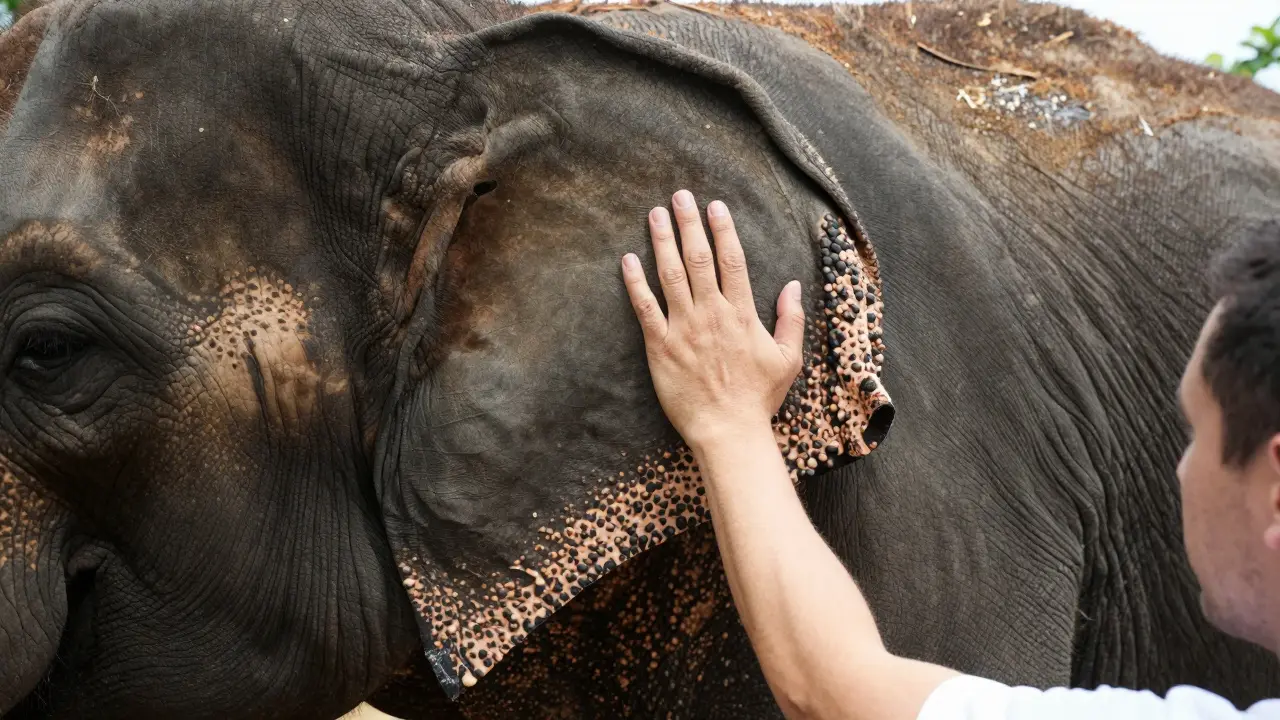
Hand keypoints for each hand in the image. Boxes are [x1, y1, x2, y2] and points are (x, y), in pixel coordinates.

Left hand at [621, 189, 804, 452]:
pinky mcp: (660, 347)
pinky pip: (645, 308)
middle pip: (699, 258)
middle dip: (689, 224)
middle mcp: (712, 314)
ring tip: (655, 214)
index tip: (714, 206)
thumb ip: (791, 319)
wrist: (728, 431)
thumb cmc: (758, 398)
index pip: (732, 260)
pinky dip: (635, 282)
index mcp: (742, 314)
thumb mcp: (788, 358)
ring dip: (662, 241)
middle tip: (680, 196)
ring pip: (671, 275)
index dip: (722, 230)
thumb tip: (794, 285)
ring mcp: (684, 329)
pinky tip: (628, 260)